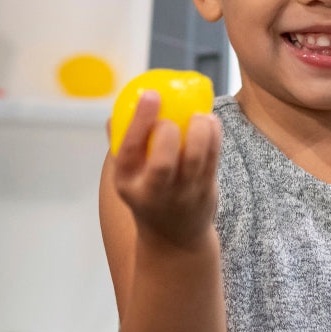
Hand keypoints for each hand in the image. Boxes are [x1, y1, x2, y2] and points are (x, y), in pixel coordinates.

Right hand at [109, 90, 220, 248]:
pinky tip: (210, 121)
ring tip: (199, 115)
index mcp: (127, 182)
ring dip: (200, 130)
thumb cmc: (147, 194)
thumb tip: (116, 111)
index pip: (129, 149)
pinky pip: (213, 159)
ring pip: (195, 159)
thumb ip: (122, 145)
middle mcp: (154, 192)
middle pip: (162, 163)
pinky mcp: (206, 192)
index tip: (150, 94)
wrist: (173, 237)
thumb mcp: (128, 177)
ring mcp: (183, 194)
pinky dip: (214, 135)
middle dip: (168, 132)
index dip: (140, 120)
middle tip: (173, 116)